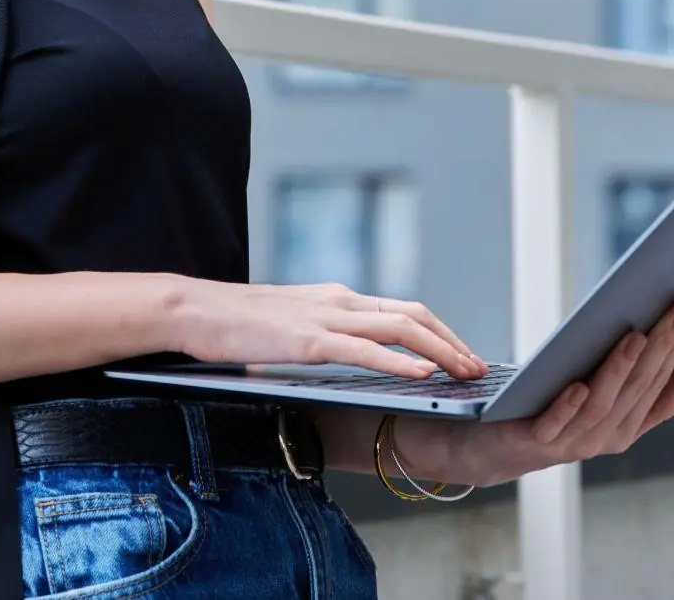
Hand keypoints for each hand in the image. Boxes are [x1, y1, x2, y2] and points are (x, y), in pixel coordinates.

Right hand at [170, 279, 487, 380]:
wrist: (195, 309)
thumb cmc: (236, 324)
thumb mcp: (292, 326)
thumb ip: (324, 337)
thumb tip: (351, 359)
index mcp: (337, 299)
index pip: (403, 310)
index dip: (441, 332)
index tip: (463, 355)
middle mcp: (339, 301)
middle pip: (414, 315)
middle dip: (452, 341)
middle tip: (478, 368)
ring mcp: (325, 318)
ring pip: (400, 328)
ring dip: (440, 351)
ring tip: (465, 373)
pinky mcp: (307, 340)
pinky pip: (364, 350)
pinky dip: (398, 361)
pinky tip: (421, 376)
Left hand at [392, 302, 673, 487]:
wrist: (489, 449)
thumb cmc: (549, 413)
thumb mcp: (600, 400)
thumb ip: (643, 392)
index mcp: (625, 427)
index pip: (658, 381)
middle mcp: (604, 437)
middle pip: (637, 388)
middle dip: (662, 347)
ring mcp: (570, 442)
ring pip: (602, 405)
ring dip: (619, 370)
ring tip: (637, 336)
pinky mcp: (533, 441)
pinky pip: (555, 424)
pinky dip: (568, 406)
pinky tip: (579, 384)